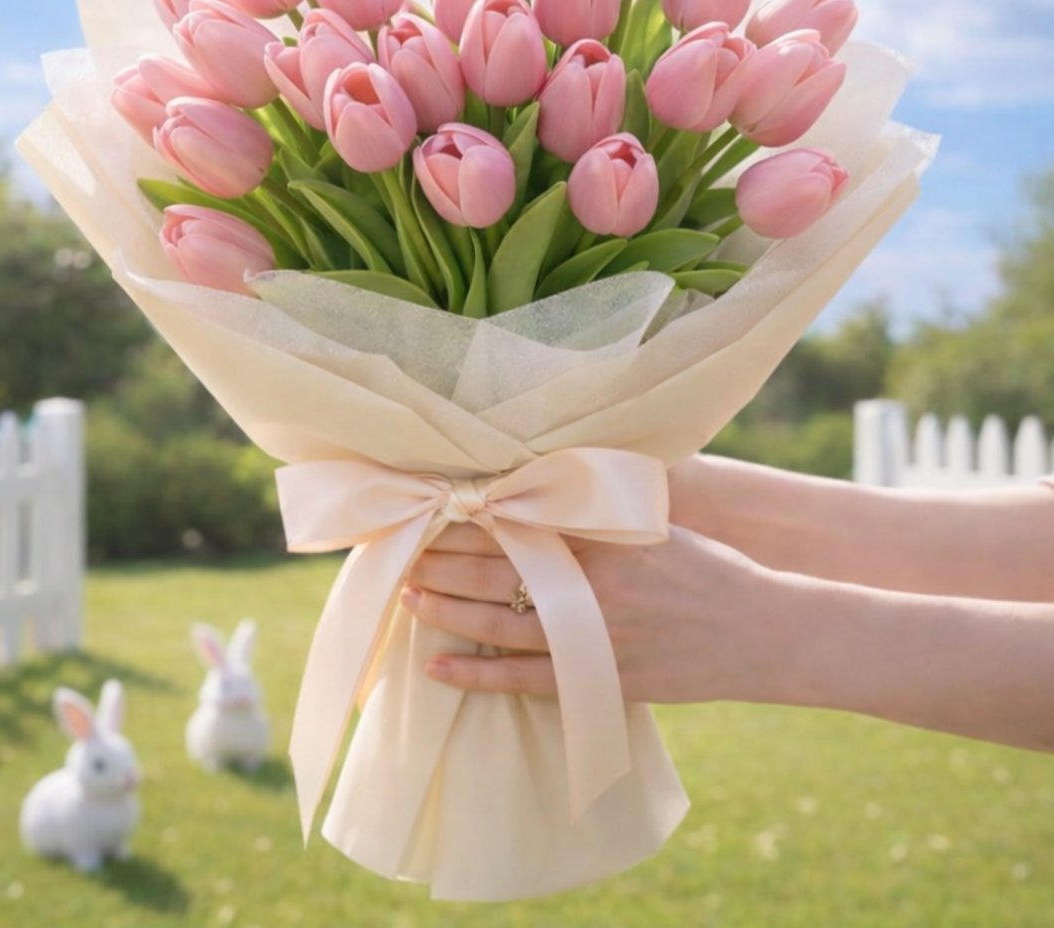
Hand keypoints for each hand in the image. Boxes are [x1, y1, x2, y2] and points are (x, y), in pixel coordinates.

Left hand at [401, 521, 785, 703]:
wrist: (761, 631)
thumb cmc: (708, 567)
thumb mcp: (655, 523)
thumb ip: (597, 509)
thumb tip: (544, 481)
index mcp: (602, 538)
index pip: (517, 522)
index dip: (468, 518)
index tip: (431, 508)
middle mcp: (590, 585)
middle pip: (496, 568)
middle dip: (444, 558)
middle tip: (402, 549)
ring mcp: (592, 638)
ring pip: (498, 622)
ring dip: (447, 608)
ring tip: (407, 596)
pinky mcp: (598, 681)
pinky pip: (522, 680)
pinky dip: (476, 674)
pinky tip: (437, 667)